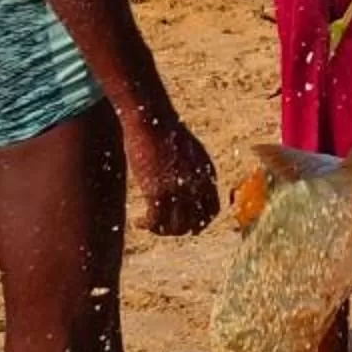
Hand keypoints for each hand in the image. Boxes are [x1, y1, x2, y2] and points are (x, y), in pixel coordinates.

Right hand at [128, 118, 220, 236]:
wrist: (153, 121)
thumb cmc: (167, 132)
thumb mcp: (191, 150)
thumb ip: (193, 169)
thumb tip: (188, 177)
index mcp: (207, 176)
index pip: (212, 210)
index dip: (200, 221)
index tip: (186, 222)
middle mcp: (197, 187)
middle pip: (196, 223)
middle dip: (179, 230)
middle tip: (163, 227)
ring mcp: (178, 190)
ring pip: (176, 227)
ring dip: (162, 231)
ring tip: (149, 225)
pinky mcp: (157, 191)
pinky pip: (155, 221)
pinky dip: (148, 226)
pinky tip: (138, 222)